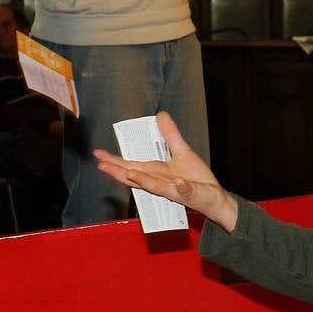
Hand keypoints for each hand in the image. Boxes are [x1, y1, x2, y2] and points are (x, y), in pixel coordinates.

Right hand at [94, 111, 238, 231]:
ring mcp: (174, 189)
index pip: (131, 166)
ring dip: (143, 181)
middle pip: (136, 177)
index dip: (114, 161)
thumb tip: (160, 115)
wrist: (214, 196)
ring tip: (129, 173)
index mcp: (156, 172)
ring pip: (155, 186)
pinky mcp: (190, 193)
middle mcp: (160, 182)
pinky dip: (180, 187)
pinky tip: (177, 182)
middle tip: (101, 165)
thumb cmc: (196, 178)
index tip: (97, 154)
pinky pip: (185, 190)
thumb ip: (170, 134)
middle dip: (119, 171)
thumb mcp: (182, 151)